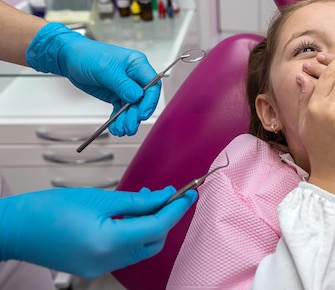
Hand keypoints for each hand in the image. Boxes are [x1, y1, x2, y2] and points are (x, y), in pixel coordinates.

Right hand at [0, 186, 196, 277]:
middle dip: (164, 218)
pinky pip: (125, 252)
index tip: (189, 194)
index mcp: (110, 243)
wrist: (16, 228)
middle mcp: (108, 262)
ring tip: (145, 200)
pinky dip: (133, 234)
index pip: (157, 226)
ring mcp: (100, 268)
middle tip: (167, 194)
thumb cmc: (50, 209)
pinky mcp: (93, 267)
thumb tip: (165, 196)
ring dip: (149, 225)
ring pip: (141, 248)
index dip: (177, 209)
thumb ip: (138, 201)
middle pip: (153, 241)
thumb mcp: (101, 199)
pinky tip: (129, 214)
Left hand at [26, 23, 160, 135]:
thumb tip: (136, 96)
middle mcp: (134, 76)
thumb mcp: (105, 69)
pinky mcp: (116, 94)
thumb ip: (122, 84)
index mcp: (137, 64)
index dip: (150, 100)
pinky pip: (121, 109)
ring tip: (121, 129)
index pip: (152, 84)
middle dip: (137, 114)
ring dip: (128, 119)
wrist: (69, 57)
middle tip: (129, 126)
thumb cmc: (87, 55)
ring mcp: (126, 86)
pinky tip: (116, 126)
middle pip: (144, 99)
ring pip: (133, 107)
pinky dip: (119, 119)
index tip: (142, 114)